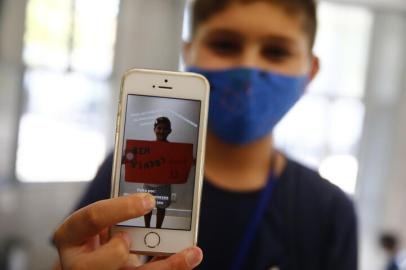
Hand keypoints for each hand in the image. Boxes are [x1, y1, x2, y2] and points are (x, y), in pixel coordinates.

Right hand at [53, 193, 202, 269]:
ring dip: (166, 266)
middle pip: (103, 260)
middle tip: (152, 236)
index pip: (92, 218)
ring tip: (191, 254)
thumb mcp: (102, 221)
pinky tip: (185, 260)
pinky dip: (167, 268)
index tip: (148, 200)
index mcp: (71, 236)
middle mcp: (79, 263)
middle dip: (126, 249)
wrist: (90, 263)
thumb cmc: (97, 237)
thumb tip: (155, 199)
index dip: (120, 209)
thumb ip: (118, 214)